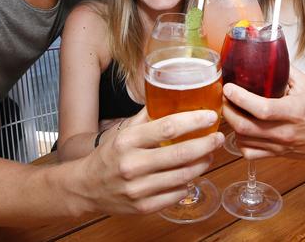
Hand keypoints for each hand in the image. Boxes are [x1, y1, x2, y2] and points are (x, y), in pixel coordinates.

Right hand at [74, 108, 223, 214]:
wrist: (86, 187)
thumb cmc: (109, 155)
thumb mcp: (123, 132)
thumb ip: (146, 117)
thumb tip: (169, 97)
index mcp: (128, 140)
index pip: (168, 127)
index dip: (194, 121)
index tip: (210, 115)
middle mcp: (133, 164)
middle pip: (180, 153)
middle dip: (206, 144)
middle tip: (218, 137)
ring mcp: (138, 188)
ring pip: (183, 176)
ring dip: (202, 164)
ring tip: (209, 154)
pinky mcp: (143, 206)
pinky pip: (176, 194)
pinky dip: (188, 184)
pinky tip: (191, 175)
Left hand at [223, 67, 304, 161]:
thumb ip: (285, 70)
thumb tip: (266, 55)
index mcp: (293, 112)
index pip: (261, 108)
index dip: (240, 98)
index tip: (228, 87)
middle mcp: (284, 131)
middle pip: (245, 126)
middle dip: (228, 110)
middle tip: (225, 97)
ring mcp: (278, 145)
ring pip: (243, 139)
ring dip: (232, 124)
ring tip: (231, 110)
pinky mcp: (275, 154)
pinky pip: (249, 153)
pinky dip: (240, 141)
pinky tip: (241, 130)